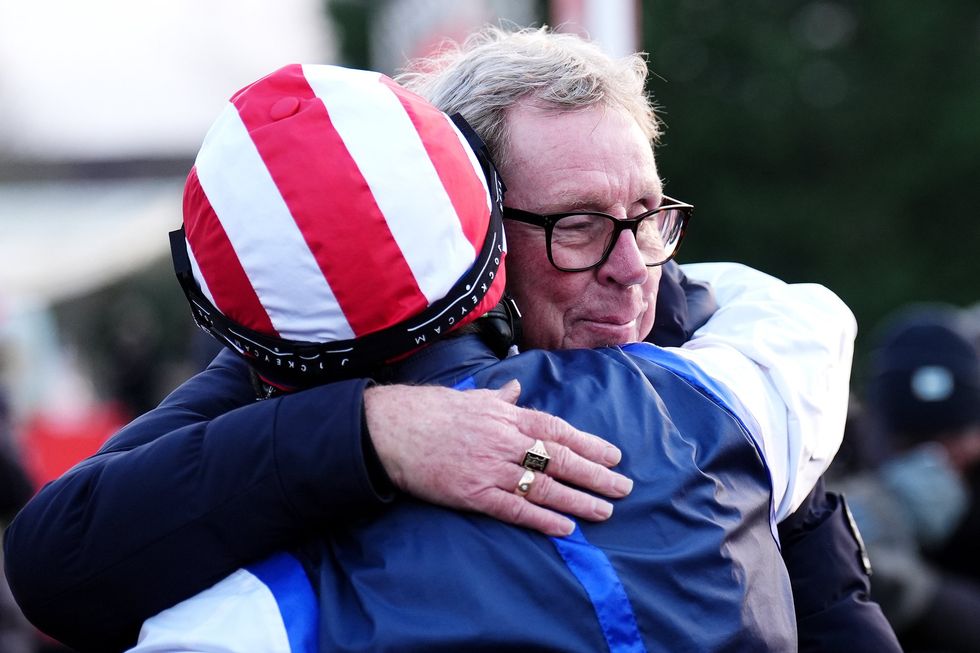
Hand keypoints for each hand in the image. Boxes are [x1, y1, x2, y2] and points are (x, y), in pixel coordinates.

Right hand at [364, 380, 632, 536]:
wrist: (390, 429)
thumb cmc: (430, 410)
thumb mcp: (471, 397)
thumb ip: (500, 397)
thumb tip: (517, 386)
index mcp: (506, 417)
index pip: (558, 430)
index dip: (589, 444)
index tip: (614, 456)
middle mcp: (505, 441)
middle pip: (560, 459)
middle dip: (595, 475)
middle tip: (623, 487)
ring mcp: (490, 469)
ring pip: (544, 487)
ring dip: (578, 500)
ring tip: (604, 511)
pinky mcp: (473, 494)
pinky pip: (514, 509)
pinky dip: (542, 518)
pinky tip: (564, 527)